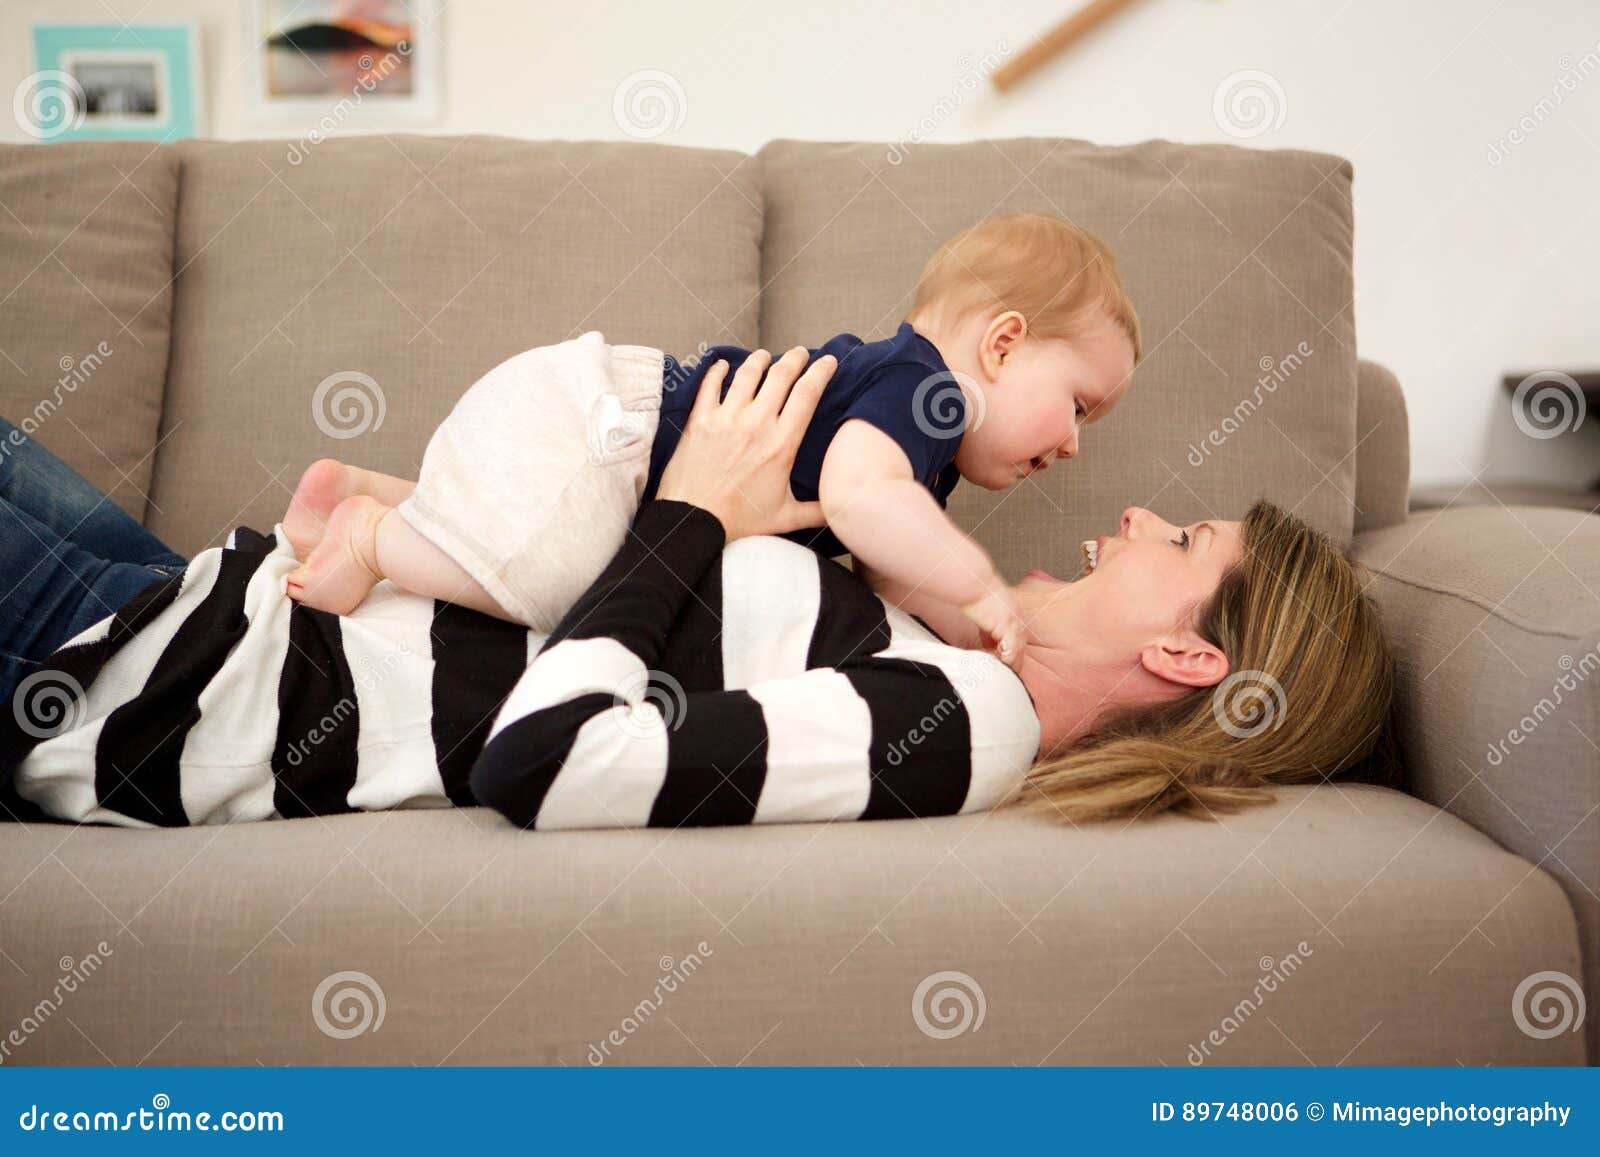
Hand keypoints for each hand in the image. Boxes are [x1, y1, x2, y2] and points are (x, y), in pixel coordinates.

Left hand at [656, 346, 836, 539]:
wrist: (693, 521)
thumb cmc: (738, 521)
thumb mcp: (785, 518)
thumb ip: (816, 511)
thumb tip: (841, 510)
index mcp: (782, 444)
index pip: (807, 394)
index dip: (821, 372)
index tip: (828, 361)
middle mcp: (756, 424)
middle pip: (781, 375)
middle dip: (795, 358)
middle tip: (801, 353)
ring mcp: (726, 418)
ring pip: (747, 373)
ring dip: (759, 359)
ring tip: (765, 355)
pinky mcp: (700, 420)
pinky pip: (709, 384)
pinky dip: (717, 371)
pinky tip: (722, 365)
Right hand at [960, 578, 1025, 670]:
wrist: (972, 583)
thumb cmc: (974, 594)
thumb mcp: (985, 615)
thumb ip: (990, 630)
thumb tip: (988, 645)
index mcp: (1014, 614)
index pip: (1018, 639)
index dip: (1011, 653)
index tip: (1002, 662)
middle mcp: (1018, 618)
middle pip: (1021, 647)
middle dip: (1013, 661)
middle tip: (1005, 672)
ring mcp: (1014, 623)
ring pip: (1017, 651)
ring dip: (1008, 663)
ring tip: (998, 670)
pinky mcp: (1007, 626)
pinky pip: (1010, 650)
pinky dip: (1004, 660)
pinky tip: (995, 663)